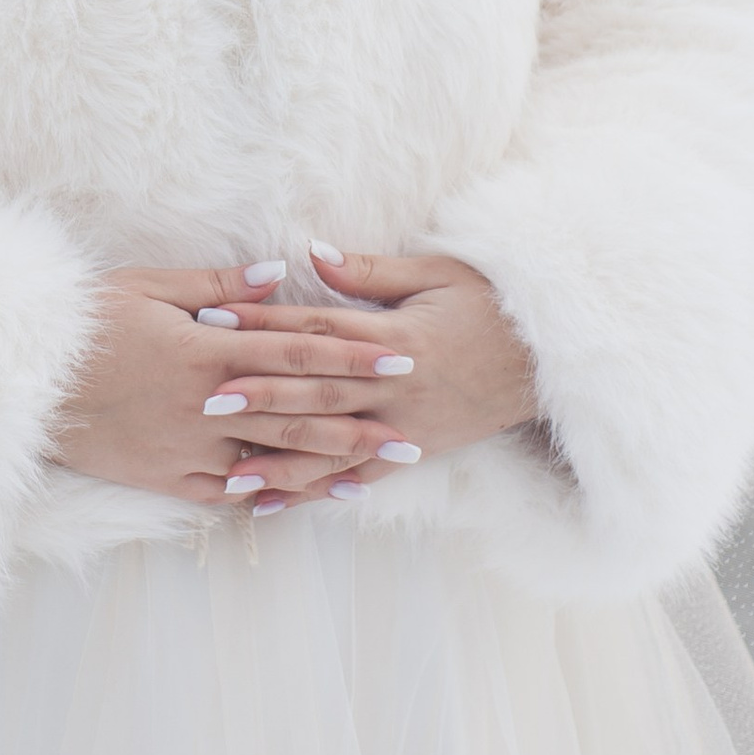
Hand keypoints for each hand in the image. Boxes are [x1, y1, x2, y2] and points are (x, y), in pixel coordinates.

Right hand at [49, 265, 420, 511]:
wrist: (25, 380)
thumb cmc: (85, 321)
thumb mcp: (148, 287)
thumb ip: (219, 286)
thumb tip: (280, 272)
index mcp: (206, 351)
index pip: (296, 353)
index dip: (351, 356)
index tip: (398, 357)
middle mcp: (207, 405)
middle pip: (298, 412)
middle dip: (361, 418)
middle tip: (412, 426)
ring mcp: (189, 447)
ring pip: (274, 459)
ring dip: (330, 464)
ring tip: (377, 468)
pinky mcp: (168, 477)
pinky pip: (230, 492)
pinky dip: (271, 493)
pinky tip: (304, 496)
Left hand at [195, 246, 540, 499]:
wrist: (548, 360)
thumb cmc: (488, 305)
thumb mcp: (435, 274)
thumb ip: (369, 271)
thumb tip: (311, 252)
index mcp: (396, 338)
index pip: (318, 331)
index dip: (265, 325)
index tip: (216, 320)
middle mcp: (395, 388)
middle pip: (316, 392)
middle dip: (259, 397)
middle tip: (204, 400)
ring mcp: (403, 426)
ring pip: (330, 446)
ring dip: (277, 457)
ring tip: (226, 470)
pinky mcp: (411, 453)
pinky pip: (355, 476)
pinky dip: (312, 491)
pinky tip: (270, 502)